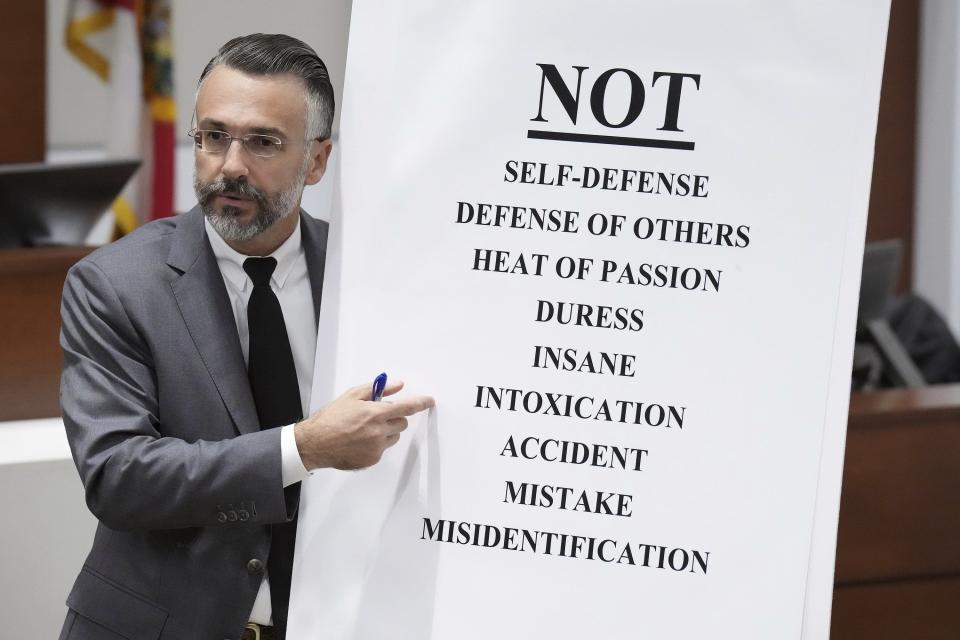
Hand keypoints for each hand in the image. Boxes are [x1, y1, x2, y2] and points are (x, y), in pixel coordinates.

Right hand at [293, 380, 433, 469]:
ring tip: (364, 429)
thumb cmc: (331, 418)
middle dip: (394, 417)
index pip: (406, 407)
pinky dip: (376, 443)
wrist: (315, 443)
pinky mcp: (372, 459)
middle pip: (402, 423)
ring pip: (393, 436)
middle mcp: (378, 431)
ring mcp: (376, 447)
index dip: (420, 403)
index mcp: (375, 413)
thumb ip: (378, 389)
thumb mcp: (352, 396)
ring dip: (386, 431)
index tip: (429, 401)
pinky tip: (359, 441)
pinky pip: (383, 449)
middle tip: (377, 415)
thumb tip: (397, 385)